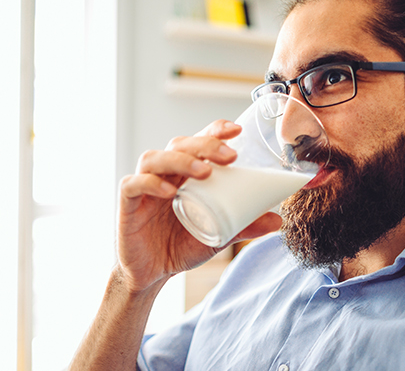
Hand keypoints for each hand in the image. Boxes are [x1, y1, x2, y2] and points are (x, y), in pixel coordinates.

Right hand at [115, 120, 281, 293]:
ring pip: (155, 158)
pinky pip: (134, 184)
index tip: (236, 131)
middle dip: (205, 144)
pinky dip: (151, 183)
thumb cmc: (181, 245)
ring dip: (181, 160)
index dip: (214, 131)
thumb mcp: (218, 235)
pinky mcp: (126, 202)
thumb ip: (243, 225)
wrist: (152, 274)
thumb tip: (277, 221)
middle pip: (180, 144)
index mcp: (185, 173)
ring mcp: (144, 185)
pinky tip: (171, 191)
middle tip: (230, 157)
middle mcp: (164, 172)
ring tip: (205, 172)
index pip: (198, 141)